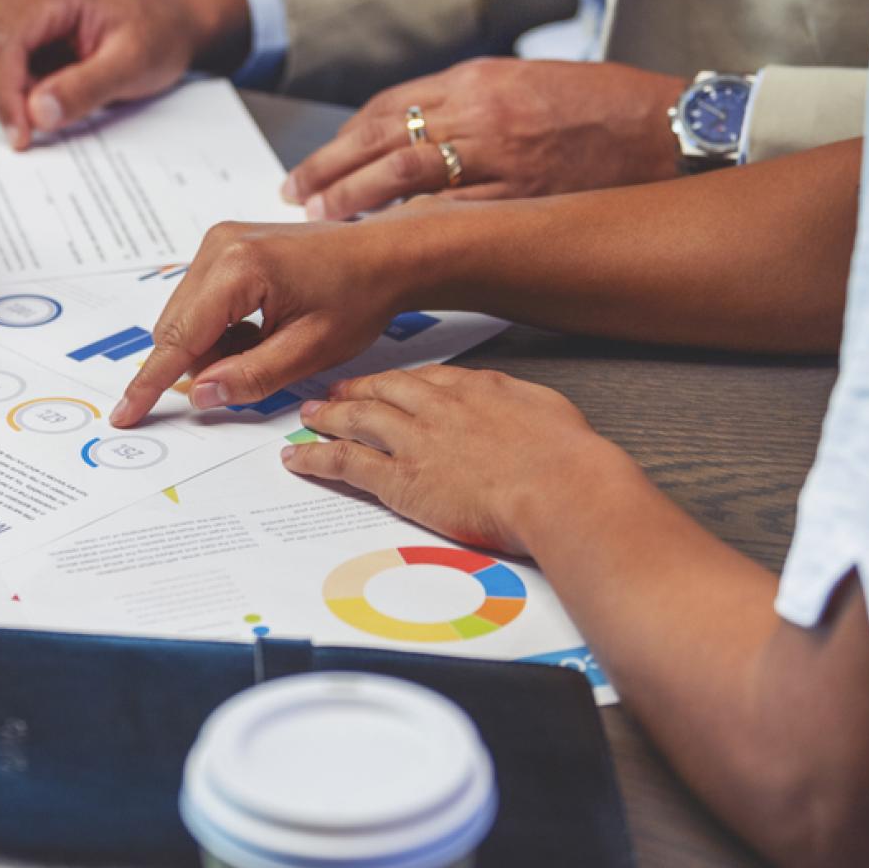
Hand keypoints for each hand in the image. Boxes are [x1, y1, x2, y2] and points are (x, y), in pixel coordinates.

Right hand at [0, 0, 251, 148]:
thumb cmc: (158, 33)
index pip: (2, 47)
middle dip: (9, 96)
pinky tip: (53, 79)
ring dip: (13, 90)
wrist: (169, 17)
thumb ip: (85, 88)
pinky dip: (17, 83)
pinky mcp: (12, 17)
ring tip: (62, 87)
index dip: (5, 98)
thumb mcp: (133, 65)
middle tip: (55, 112)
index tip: (21, 138)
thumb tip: (37, 113)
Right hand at [110, 218, 410, 427]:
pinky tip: (261, 329)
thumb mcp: (309, 350)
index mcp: (239, 269)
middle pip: (176, 328)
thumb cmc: (358, 296)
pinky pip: (200, 301)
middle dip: (201, 364)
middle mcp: (218, 246)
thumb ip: (251, 376)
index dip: (149, 384)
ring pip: (185, 318)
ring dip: (213, 347)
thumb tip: (201, 395)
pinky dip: (221, 328)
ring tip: (268, 345)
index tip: (124, 415)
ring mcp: (218, 241)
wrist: (384, 254)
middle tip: (251, 375)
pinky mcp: (224, 246)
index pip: (179, 339)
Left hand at [284, 58, 690, 218]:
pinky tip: (380, 240)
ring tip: (322, 217)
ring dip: (354, 198)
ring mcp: (499, 153)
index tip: (315, 164)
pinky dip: (408, 224)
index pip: (387, 107)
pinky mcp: (522, 193)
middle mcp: (479, 111)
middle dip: (330, 169)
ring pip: (404, 173)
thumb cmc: (602, 105)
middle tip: (296, 193)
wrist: (667, 126)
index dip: (343, 140)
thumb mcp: (526, 81)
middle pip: (382, 138)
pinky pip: (450, 211)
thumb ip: (469, 103)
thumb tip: (414, 131)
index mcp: (477, 78)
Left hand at [285, 365, 636, 556]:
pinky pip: (347, 463)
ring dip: (328, 416)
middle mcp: (438, 408)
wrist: (563, 488)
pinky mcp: (402, 480)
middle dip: (354, 391)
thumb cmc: (569, 460)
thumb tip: (519, 411)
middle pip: (383, 391)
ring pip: (357, 419)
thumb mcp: (549, 412)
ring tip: (308, 417)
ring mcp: (416, 441)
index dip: (396, 382)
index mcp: (475, 389)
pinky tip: (299, 459)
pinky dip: (317, 458)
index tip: (385, 384)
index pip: (424, 379)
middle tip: (333, 392)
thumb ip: (521, 407)